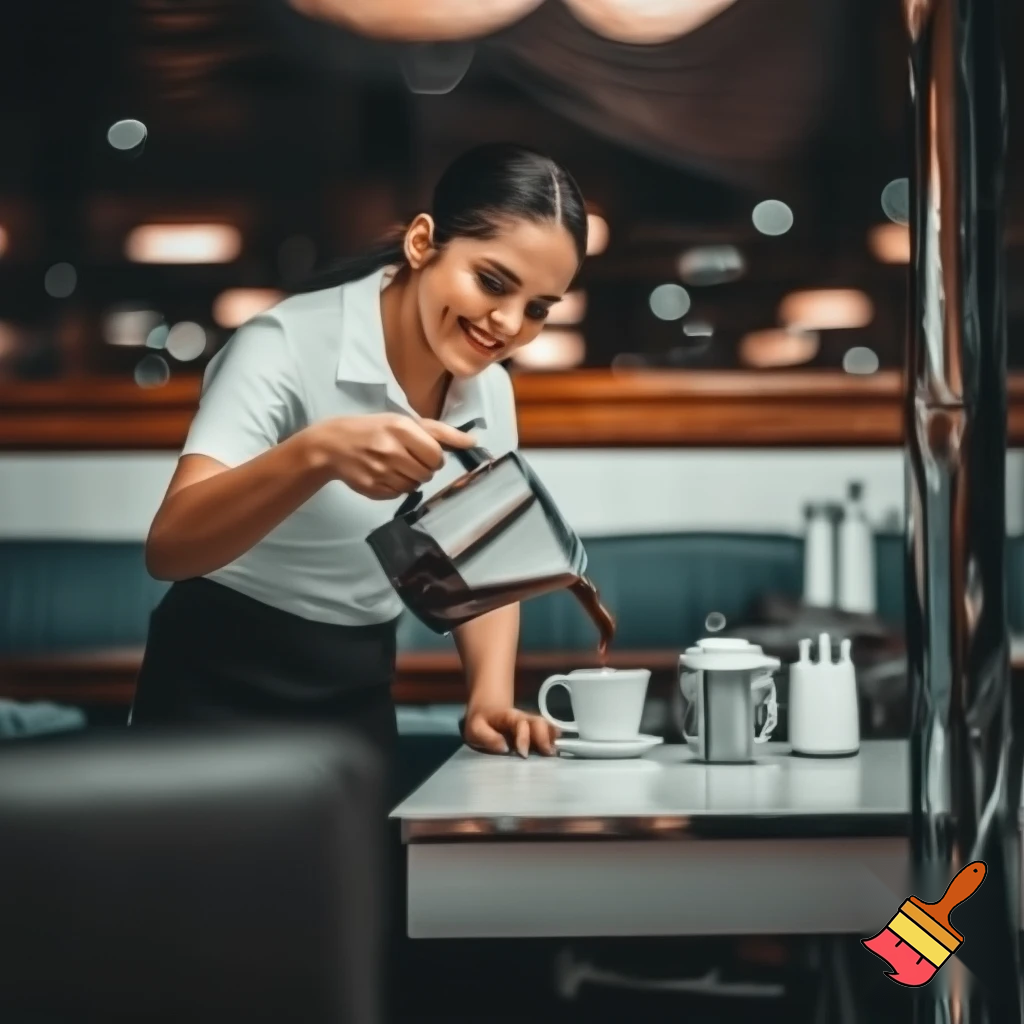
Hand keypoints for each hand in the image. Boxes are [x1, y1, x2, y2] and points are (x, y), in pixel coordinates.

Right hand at [305, 413, 474, 499]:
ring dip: (410, 479)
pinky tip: (384, 475)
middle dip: (423, 469)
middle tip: (408, 459)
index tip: (425, 453)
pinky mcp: (372, 489)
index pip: (436, 456)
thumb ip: (440, 432)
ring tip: (395, 466)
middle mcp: (390, 449)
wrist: (332, 445)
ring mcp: (380, 471)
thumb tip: (473, 442)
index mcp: (400, 428)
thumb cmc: (374, 429)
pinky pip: (399, 495)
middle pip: (428, 474)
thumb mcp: (403, 421)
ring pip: (414, 486)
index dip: (435, 458)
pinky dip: (396, 487)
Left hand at [463, 704, 559, 757]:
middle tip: (547, 753)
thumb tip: (504, 748)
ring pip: (546, 726)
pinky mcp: (535, 731)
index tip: (523, 754)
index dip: (524, 737)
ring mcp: (531, 724)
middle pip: (538, 723)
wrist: (487, 710)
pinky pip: (548, 730)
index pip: (521, 723)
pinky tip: (557, 747)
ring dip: (551, 738)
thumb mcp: (475, 729)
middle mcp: (524, 719)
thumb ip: (487, 737)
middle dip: (544, 737)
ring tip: (554, 752)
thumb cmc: (480, 722)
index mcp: (509, 717)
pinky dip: (554, 738)